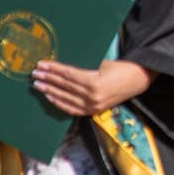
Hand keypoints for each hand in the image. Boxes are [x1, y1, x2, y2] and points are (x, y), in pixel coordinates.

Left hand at [32, 59, 156, 115]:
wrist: (138, 80)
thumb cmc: (121, 68)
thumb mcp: (103, 63)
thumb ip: (84, 67)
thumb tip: (63, 67)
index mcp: (94, 82)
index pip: (67, 75)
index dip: (53, 69)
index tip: (42, 65)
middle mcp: (91, 96)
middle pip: (64, 86)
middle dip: (48, 79)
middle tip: (35, 74)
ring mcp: (92, 106)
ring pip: (65, 98)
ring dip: (50, 91)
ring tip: (38, 85)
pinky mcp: (93, 111)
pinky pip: (72, 109)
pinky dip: (60, 103)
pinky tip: (50, 98)